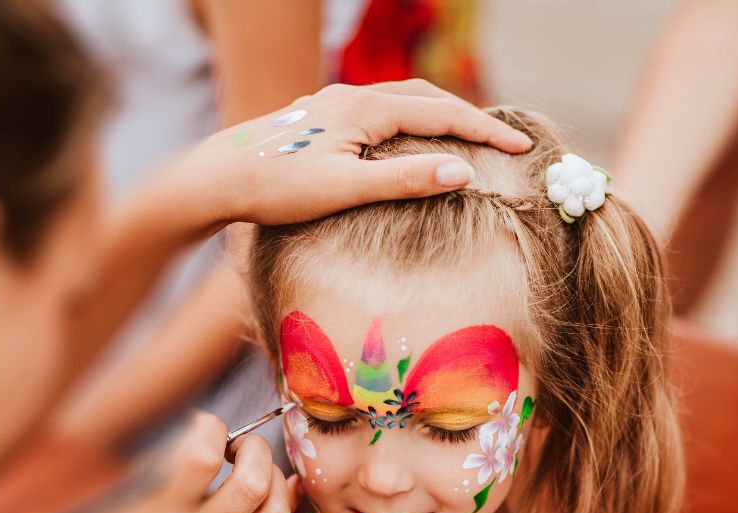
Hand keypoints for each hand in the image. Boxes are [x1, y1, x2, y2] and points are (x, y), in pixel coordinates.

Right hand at [64, 413, 293, 512]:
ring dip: (273, 473)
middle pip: (252, 481)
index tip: (205, 424)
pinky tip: (272, 487)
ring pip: (275, 508)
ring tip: (254, 465)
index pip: (200, 457)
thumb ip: (147, 476)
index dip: (211, 427)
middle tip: (239, 443)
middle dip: (255, 447)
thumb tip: (192, 431)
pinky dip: (279, 502)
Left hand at [148, 79, 533, 229]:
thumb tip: (463, 172)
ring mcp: (331, 106)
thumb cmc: (275, 190)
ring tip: (467, 137)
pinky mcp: (317, 121)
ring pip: (399, 100)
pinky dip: (408, 121)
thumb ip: (404, 179)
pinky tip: (405, 140)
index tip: (523, 147)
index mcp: (364, 108)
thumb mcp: (344, 190)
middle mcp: (350, 97)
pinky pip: (377, 111)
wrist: (214, 180)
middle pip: (425, 97)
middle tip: (506, 141)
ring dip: (438, 115)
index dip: (485, 130)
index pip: (441, 114)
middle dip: (469, 117)